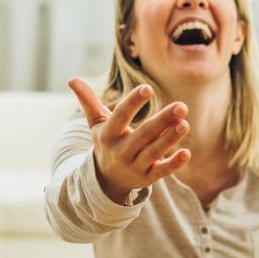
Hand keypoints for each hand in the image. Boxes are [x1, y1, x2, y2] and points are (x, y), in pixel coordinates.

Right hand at [68, 78, 190, 203]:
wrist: (106, 178)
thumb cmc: (106, 142)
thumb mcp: (96, 123)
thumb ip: (88, 101)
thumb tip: (71, 78)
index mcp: (108, 135)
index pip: (121, 116)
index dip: (133, 103)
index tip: (148, 88)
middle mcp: (120, 151)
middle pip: (143, 135)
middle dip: (162, 121)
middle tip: (182, 106)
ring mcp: (134, 166)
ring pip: (154, 152)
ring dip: (170, 139)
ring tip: (185, 124)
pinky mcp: (147, 178)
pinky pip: (161, 171)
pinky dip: (173, 163)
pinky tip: (186, 152)